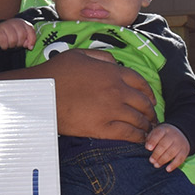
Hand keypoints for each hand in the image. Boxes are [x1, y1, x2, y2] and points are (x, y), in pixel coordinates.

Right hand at [0, 18, 37, 49]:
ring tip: (10, 44)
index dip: (32, 40)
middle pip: (22, 35)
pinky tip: (4, 45)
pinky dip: (5, 46)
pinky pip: (4, 42)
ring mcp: (5, 25)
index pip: (30, 31)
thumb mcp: (22, 36)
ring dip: (12, 46)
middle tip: (16, 45)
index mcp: (22, 23)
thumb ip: (29, 40)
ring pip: (13, 40)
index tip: (29, 47)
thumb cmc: (13, 35)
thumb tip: (30, 46)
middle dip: (20, 44)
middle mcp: (14, 22)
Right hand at [18, 48, 154, 141]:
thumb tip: (115, 63)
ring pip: (138, 120)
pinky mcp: (102, 128)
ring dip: (146, 126)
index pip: (141, 83)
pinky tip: (139, 140)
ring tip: (148, 131)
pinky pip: (127, 134)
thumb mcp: (81, 55)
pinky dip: (137, 137)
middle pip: (143, 103)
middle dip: (151, 112)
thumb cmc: (56, 72)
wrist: (41, 93)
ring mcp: (111, 110)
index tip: (151, 100)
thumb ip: (102, 57)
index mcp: (113, 72)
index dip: (149, 93)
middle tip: (153, 118)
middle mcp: (117, 91)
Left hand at [145, 123, 190, 170]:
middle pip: (164, 145)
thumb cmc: (164, 135)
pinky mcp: (185, 151)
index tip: (148, 148)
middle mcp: (173, 135)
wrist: (181, 133)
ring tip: (156, 165)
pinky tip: (167, 169)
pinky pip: (180, 159)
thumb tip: (147, 147)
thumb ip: (150, 138)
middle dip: (156, 154)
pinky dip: (173, 165)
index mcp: (164, 129)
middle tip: (151, 160)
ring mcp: (180, 143)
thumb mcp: (157, 132)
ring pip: (171, 153)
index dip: (153, 141)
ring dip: (162, 160)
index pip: (158, 134)